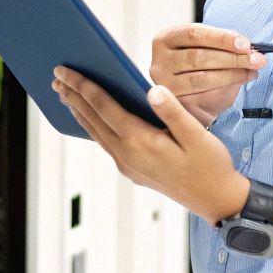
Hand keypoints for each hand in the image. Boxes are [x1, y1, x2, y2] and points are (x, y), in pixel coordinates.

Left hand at [52, 64, 249, 225]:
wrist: (217, 201)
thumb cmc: (211, 166)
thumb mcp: (198, 135)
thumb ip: (174, 112)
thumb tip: (152, 90)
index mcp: (140, 141)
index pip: (104, 106)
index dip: (83, 85)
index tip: (65, 71)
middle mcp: (127, 155)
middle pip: (92, 118)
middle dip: (72, 95)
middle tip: (56, 76)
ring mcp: (127, 165)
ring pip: (95, 132)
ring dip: (79, 111)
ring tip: (65, 94)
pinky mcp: (132, 170)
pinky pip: (104, 142)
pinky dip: (92, 126)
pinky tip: (90, 118)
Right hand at [148, 24, 267, 126]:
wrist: (193, 98)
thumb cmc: (201, 67)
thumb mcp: (208, 48)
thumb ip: (223, 45)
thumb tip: (250, 48)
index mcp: (166, 38)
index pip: (193, 34)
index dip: (221, 38)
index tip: (246, 44)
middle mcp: (159, 61)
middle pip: (197, 57)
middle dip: (232, 58)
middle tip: (258, 59)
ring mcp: (164, 84)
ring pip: (201, 77)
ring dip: (232, 73)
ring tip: (253, 70)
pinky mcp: (174, 104)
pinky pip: (202, 96)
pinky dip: (227, 87)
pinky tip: (243, 79)